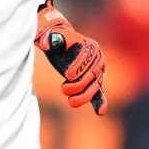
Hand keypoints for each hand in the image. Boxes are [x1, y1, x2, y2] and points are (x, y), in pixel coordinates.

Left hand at [35, 0, 107, 115]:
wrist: (58, 44)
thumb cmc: (54, 39)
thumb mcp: (51, 36)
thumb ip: (50, 38)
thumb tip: (48, 43)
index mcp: (91, 46)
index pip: (89, 59)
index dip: (79, 67)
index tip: (68, 75)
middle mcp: (98, 60)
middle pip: (92, 75)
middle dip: (79, 85)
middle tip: (63, 89)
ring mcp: (96, 72)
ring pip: (95, 87)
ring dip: (84, 96)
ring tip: (70, 102)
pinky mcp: (92, 83)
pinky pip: (98, 93)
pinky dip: (100, 102)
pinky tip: (100, 112)